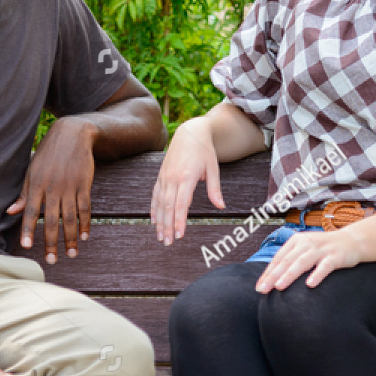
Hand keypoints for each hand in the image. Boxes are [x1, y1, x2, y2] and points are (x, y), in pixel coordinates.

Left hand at [7, 116, 97, 262]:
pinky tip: (84, 236)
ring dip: (70, 238)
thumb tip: (10, 212)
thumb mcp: (32, 171)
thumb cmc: (48, 155)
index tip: (27, 246)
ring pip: (70, 218)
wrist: (72, 135)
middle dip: (52, 242)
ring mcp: (70, 187)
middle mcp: (53, 188)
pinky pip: (85, 208)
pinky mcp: (84, 185)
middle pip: (52, 220)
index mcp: (36, 184)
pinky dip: (85, 223)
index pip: (31, 211)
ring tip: (71, 254)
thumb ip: (24, 194)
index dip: (29, 229)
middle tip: (52, 260)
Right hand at [150, 118, 223, 244]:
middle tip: (168, 243)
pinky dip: (154, 209)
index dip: (180, 221)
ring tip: (160, 237)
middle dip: (168, 226)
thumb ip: (215, 189)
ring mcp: (164, 177)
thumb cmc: (204, 151)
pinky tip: (154, 221)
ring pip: (159, 203)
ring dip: (159, 221)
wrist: (190, 133)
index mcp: (186, 177)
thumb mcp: (213, 168)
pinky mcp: (160, 176)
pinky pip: (155, 195)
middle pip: (168, 207)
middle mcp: (172, 178)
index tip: (180, 235)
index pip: (181, 204)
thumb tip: (221, 206)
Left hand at [256, 225, 366, 292]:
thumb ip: (290, 260)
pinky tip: (310, 285)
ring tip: (279, 287)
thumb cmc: (323, 249)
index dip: (268, 273)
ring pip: (302, 262)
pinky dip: (317, 275)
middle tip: (263, 290)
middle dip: (273, 276)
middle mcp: (306, 243)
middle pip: (287, 261)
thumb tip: (272, 279)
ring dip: (289, 274)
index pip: (278, 258)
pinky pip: (325, 266)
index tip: (259, 287)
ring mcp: (321, 249)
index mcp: (296, 241)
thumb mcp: (304, 250)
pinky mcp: (335, 256)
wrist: (351, 241)